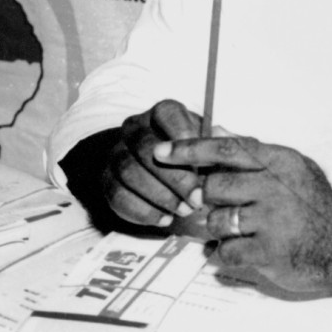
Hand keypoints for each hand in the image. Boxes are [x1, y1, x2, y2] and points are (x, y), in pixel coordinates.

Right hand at [103, 99, 206, 231]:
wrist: (161, 172)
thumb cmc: (194, 157)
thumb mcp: (209, 146)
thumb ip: (217, 145)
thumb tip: (224, 140)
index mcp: (162, 113)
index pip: (167, 114)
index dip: (183, 137)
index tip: (202, 161)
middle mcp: (135, 128)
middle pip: (147, 148)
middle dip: (174, 177)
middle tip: (196, 199)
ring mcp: (117, 153)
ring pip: (130, 172)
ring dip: (160, 196)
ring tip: (184, 211)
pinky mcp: (107, 180)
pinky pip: (118, 196)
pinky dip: (143, 211)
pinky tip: (164, 219)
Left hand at [152, 134, 331, 293]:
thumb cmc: (315, 206)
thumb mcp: (294, 169)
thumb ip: (256, 153)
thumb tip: (219, 131)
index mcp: (280, 162)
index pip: (226, 149)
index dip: (190, 149)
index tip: (162, 152)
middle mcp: (275, 187)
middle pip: (213, 187)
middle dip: (208, 199)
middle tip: (221, 206)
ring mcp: (271, 220)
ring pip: (214, 221)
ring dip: (217, 229)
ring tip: (237, 230)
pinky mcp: (268, 252)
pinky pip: (224, 251)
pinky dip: (225, 254)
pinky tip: (241, 250)